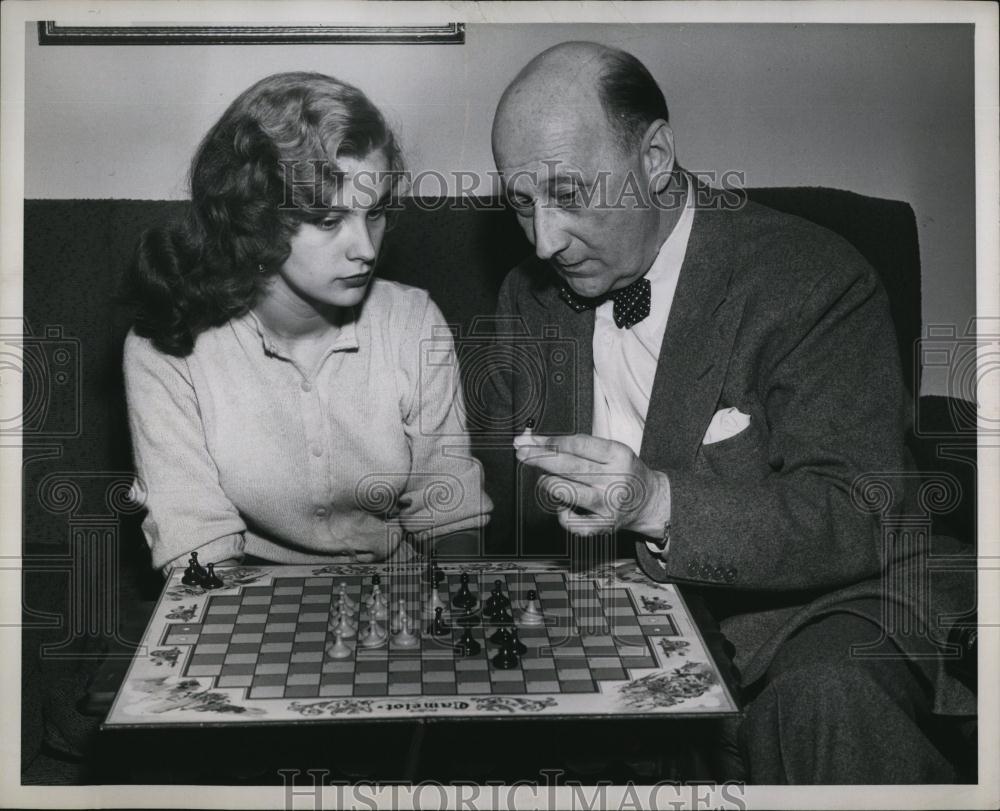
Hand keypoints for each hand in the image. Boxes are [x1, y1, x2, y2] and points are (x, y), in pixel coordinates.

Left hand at [513, 431, 670, 536]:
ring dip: (548, 483)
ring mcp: (610, 504)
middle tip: (521, 453)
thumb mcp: (610, 451)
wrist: (649, 502)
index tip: (532, 440)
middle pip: (570, 466)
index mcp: (618, 455)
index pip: (579, 444)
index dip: (552, 442)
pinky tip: (562, 506)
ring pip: (569, 492)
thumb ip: (576, 447)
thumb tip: (534, 441)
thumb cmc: (622, 471)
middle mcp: (615, 479)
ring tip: (542, 479)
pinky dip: (562, 514)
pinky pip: (573, 522)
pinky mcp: (605, 525)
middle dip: (540, 458)